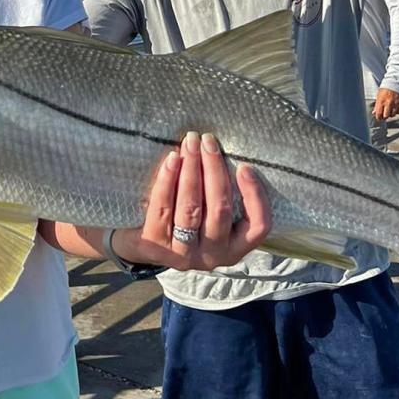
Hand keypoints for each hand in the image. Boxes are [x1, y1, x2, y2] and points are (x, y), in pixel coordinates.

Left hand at [113, 132, 270, 270]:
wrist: (140, 244)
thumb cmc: (183, 219)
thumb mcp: (209, 216)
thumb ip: (219, 196)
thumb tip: (223, 152)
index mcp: (234, 249)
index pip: (258, 226)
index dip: (255, 196)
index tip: (246, 167)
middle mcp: (212, 256)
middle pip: (220, 209)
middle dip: (215, 169)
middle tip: (208, 141)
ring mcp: (183, 254)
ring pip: (192, 208)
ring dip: (192, 170)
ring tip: (190, 144)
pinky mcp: (156, 245)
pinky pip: (163, 207)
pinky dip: (168, 180)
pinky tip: (172, 159)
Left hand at [373, 88, 398, 120]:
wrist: (395, 83)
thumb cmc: (386, 89)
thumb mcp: (378, 96)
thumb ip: (376, 105)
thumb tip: (374, 112)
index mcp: (381, 101)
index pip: (379, 114)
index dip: (378, 117)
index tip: (379, 118)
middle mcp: (388, 103)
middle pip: (386, 116)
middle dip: (385, 117)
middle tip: (384, 115)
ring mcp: (395, 104)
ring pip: (393, 115)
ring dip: (391, 114)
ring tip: (389, 111)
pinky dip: (397, 112)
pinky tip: (395, 109)